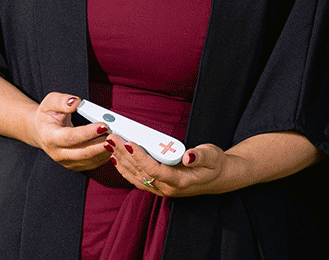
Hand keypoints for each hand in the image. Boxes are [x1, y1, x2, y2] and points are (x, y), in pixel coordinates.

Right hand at [27, 93, 112, 171]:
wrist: (41, 131)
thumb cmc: (47, 115)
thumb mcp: (50, 102)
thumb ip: (62, 101)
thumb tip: (75, 102)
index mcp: (50, 137)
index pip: (71, 137)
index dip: (88, 132)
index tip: (104, 125)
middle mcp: (57, 153)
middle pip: (83, 153)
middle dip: (101, 145)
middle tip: (116, 135)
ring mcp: (66, 162)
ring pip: (90, 161)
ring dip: (106, 151)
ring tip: (117, 140)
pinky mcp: (75, 166)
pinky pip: (92, 164)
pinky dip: (104, 156)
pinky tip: (113, 147)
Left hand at [103, 133, 231, 197]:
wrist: (218, 178)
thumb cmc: (215, 165)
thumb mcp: (213, 156)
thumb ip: (200, 156)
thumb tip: (189, 156)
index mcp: (180, 181)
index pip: (155, 170)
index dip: (141, 158)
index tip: (130, 143)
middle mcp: (167, 189)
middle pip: (140, 172)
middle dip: (124, 155)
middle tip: (112, 138)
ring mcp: (161, 190)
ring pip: (135, 177)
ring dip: (121, 160)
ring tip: (110, 144)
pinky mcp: (158, 186)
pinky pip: (137, 179)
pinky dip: (125, 168)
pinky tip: (116, 157)